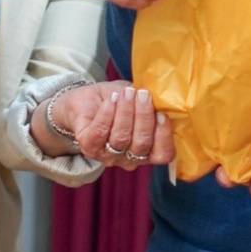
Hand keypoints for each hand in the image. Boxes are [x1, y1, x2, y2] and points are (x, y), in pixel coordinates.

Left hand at [45, 80, 171, 172]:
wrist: (85, 101)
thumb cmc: (118, 101)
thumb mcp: (139, 100)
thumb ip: (153, 104)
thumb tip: (164, 100)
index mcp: (149, 151)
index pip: (163, 154)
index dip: (164, 136)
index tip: (162, 113)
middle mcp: (130, 158)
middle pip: (141, 145)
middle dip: (144, 117)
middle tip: (143, 94)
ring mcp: (108, 155)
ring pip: (121, 138)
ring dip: (125, 112)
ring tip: (126, 93)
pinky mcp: (88, 146)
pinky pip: (100, 133)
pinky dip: (107, 114)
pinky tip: (112, 100)